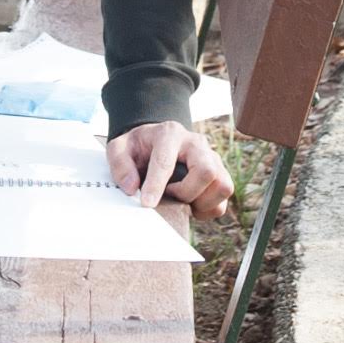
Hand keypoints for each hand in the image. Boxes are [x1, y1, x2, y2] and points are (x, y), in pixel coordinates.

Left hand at [106, 117, 234, 219]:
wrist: (155, 142)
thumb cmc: (138, 147)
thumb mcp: (119, 149)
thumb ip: (120, 165)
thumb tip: (132, 188)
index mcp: (169, 134)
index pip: (166, 161)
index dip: (157, 185)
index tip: (147, 204)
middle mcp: (196, 143)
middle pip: (207, 171)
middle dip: (187, 192)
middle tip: (170, 195)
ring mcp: (212, 157)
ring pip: (223, 185)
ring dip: (202, 201)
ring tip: (182, 201)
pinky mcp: (220, 173)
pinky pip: (224, 198)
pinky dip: (209, 208)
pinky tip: (191, 205)